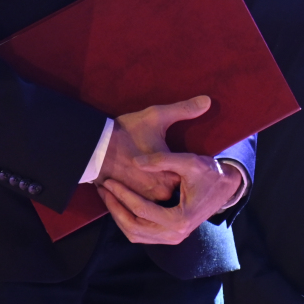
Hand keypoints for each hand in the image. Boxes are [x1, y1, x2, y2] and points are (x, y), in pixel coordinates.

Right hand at [97, 95, 212, 202]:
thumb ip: (184, 110)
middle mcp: (160, 194)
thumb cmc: (127, 132)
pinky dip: (144, 192)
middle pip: (174, 187)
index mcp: (171, 176)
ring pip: (159, 195)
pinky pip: (144, 200)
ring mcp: (145, 200)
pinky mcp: (130, 202)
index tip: (180, 158)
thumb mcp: (157, 117)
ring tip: (151, 173)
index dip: (184, 167)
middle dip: (171, 177)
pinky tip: (140, 179)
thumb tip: (207, 101)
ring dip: (157, 186)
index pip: (188, 177)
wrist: (95, 148)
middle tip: (162, 163)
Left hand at [98, 150, 242, 245]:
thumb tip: (136, 162)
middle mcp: (176, 234)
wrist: (226, 186)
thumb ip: (162, 160)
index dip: (123, 194)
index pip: (142, 211)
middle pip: (134, 227)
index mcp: (180, 219)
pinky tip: (119, 202)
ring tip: (107, 194)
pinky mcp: (169, 235)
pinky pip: (141, 233)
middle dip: (115, 208)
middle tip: (103, 188)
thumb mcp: (189, 161)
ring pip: (135, 234)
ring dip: (118, 215)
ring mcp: (172, 238)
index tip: (109, 180)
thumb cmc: (209, 172)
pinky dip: (127, 220)